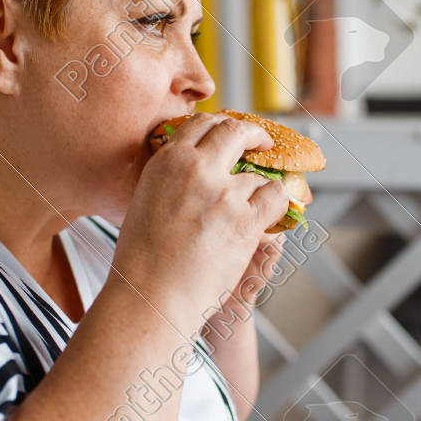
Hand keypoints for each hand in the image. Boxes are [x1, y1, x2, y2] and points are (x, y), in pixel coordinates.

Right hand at [111, 113, 290, 326]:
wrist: (152, 295)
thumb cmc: (143, 260)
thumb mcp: (145, 203)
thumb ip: (170, 180)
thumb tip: (191, 166)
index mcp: (167, 162)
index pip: (200, 124)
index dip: (221, 125)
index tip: (230, 130)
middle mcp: (196, 169)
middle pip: (235, 132)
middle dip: (253, 134)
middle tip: (262, 143)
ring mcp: (223, 193)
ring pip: (257, 174)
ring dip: (258, 189)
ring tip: (251, 208)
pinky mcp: (244, 219)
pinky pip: (275, 196)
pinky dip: (277, 203)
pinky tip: (269, 215)